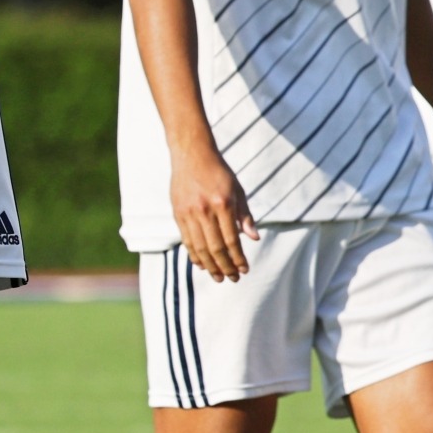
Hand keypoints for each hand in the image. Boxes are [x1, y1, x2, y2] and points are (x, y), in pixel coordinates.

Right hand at [171, 149, 257, 281]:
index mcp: (223, 204)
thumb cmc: (219, 172)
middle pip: (215, 248)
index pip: (232, 239)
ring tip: (219, 277)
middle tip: (233, 278)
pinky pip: (187, 240)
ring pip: (200, 247)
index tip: (244, 269)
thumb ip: (245, 215)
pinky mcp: (178, 214)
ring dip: (210, 266)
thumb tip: (254, 238)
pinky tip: (201, 265)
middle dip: (225, 266)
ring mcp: (189, 213)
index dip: (238, 258)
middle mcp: (204, 210)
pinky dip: (194, 255)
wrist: (192, 154)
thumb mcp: (237, 190)